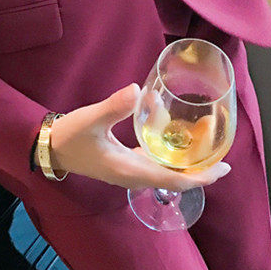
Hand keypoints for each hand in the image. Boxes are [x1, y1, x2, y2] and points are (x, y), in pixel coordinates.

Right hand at [40, 83, 230, 190]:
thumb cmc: (69, 137)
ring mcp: (127, 171)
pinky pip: (152, 162)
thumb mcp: (90, 119)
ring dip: (183, 159)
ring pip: (163, 170)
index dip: (200, 176)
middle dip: (198, 166)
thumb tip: (136, 90)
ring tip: (199, 140)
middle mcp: (132, 175)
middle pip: (174, 177)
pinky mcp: (121, 163)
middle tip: (219, 150)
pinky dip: (165, 152)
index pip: (173, 180)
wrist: (47, 148)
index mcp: (129, 171)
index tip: (223, 167)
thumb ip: (113, 107)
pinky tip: (166, 135)